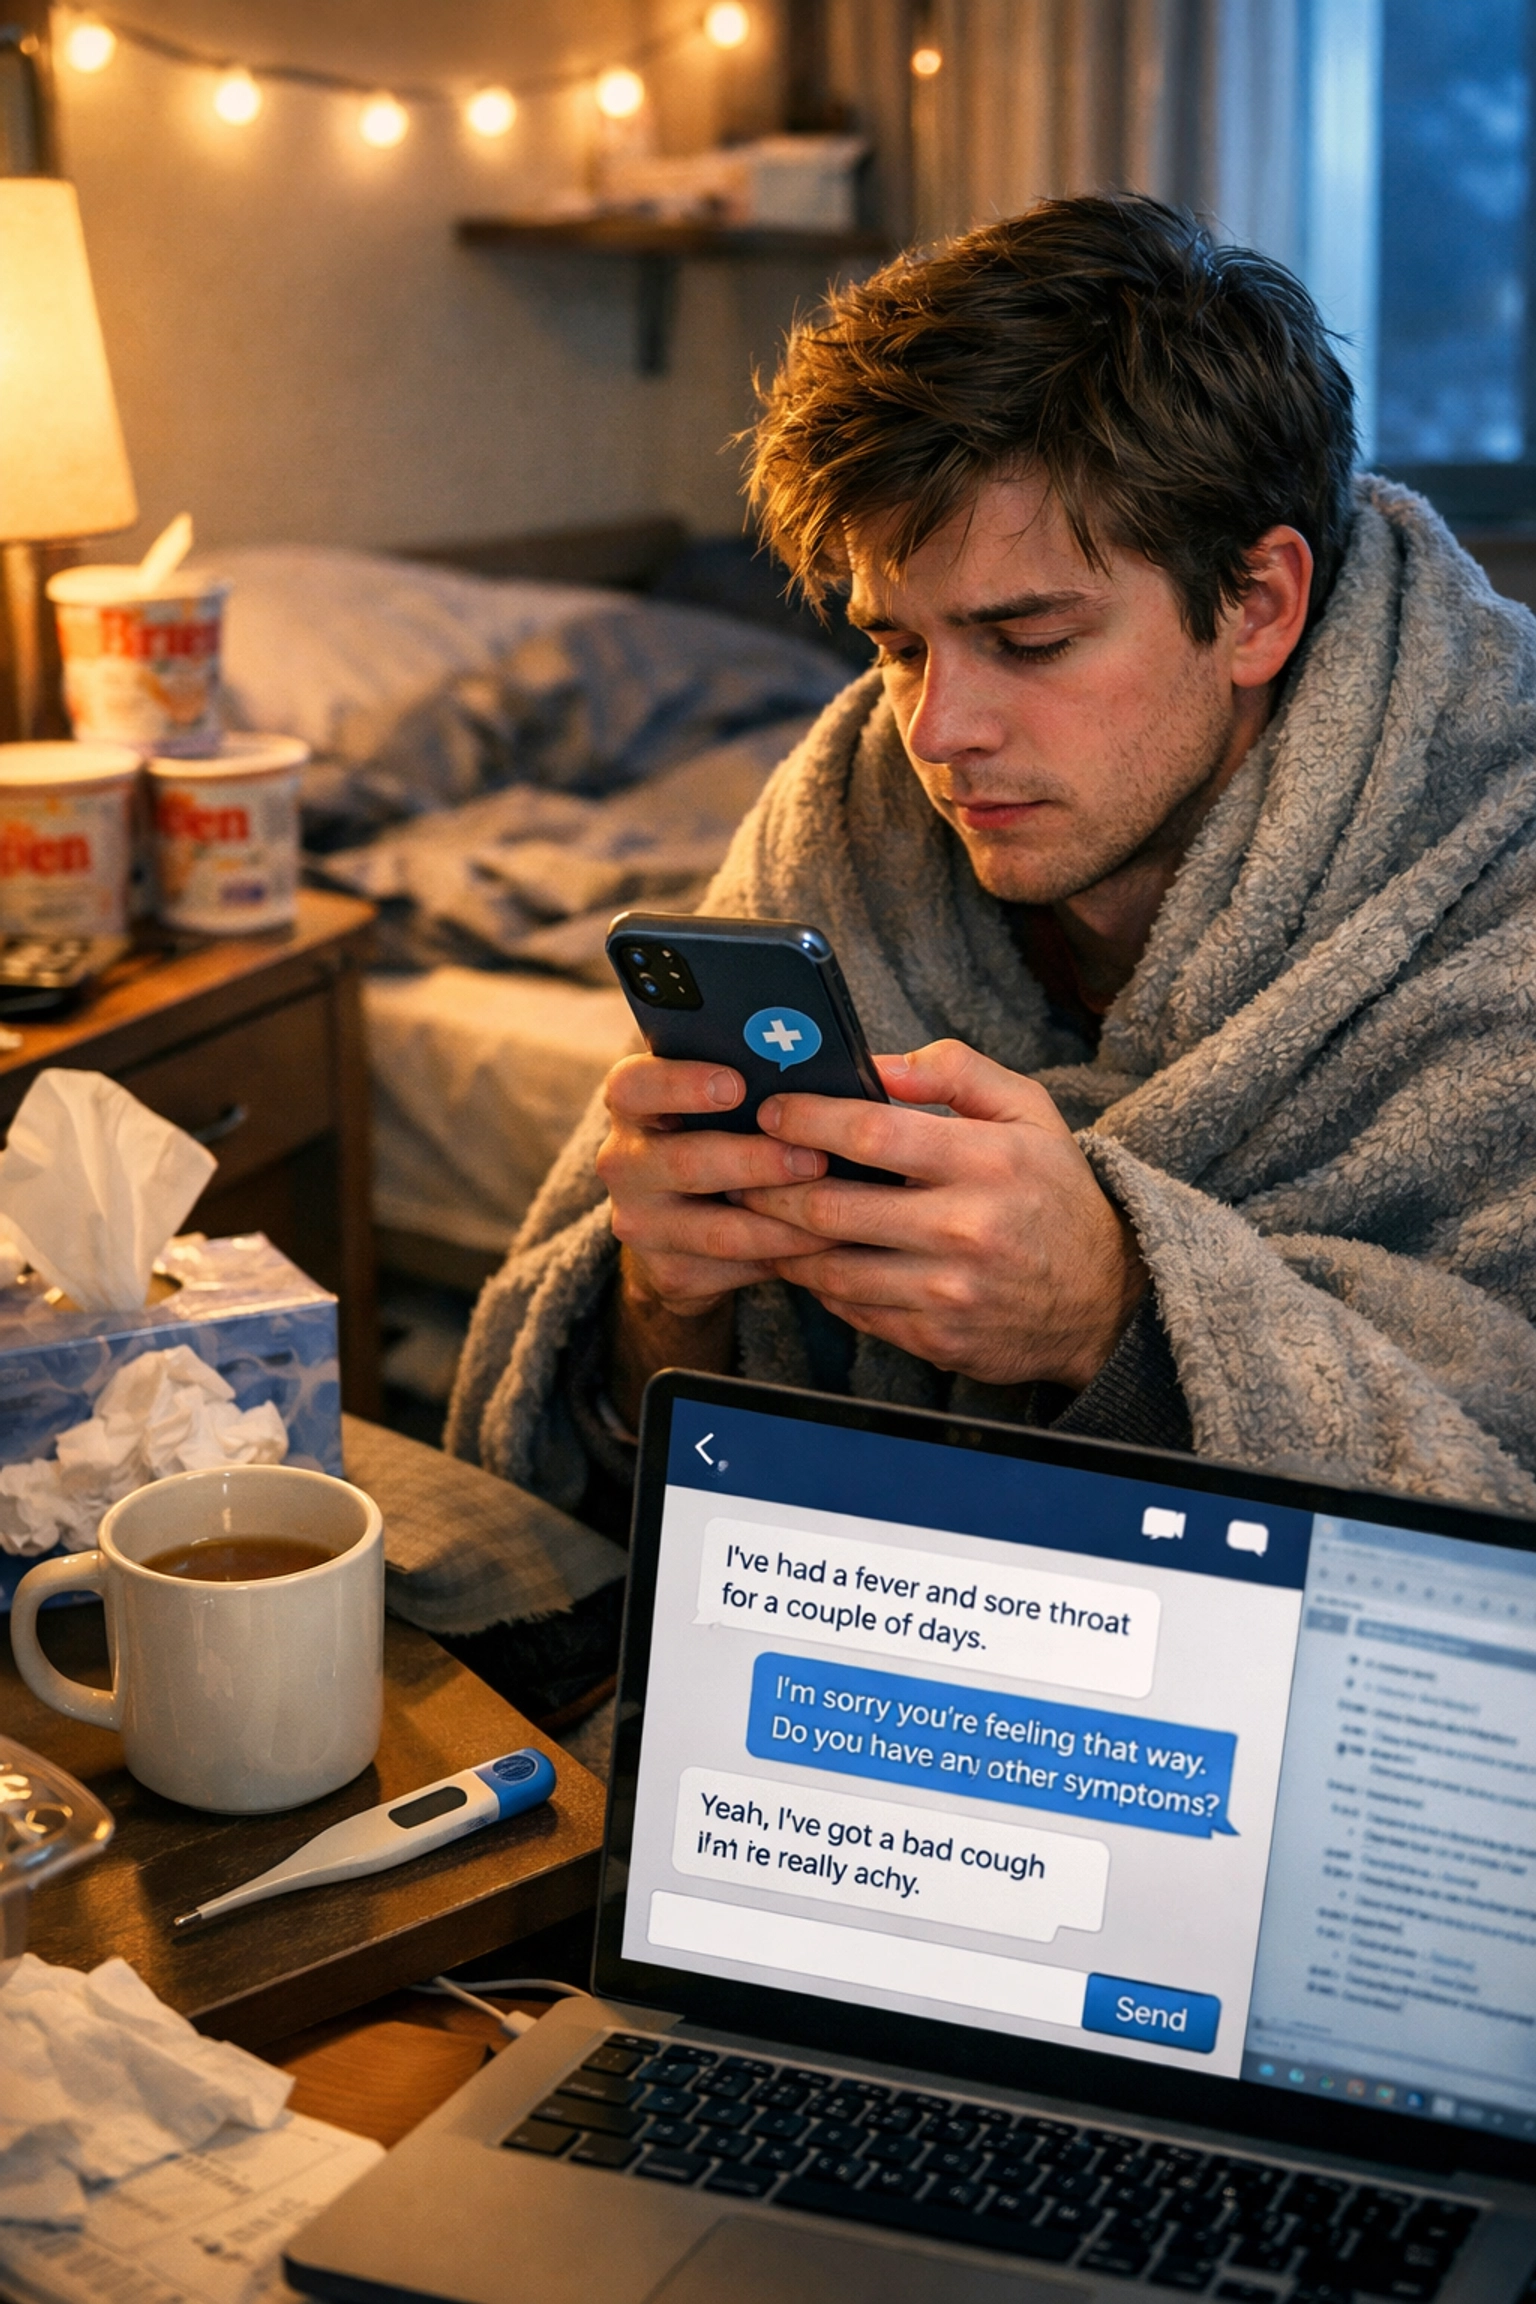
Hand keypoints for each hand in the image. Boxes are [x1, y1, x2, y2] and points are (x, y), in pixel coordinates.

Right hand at [596, 1054, 829, 1321]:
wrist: (680, 1229)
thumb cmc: (718, 1138)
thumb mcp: (717, 1106)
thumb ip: (747, 1082)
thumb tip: (815, 1062)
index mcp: (632, 1106)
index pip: (635, 1085)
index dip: (681, 1084)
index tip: (736, 1084)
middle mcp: (624, 1163)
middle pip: (687, 1162)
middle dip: (757, 1162)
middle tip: (814, 1158)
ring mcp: (640, 1224)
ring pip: (718, 1230)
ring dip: (783, 1221)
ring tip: (834, 1207)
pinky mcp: (669, 1274)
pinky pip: (736, 1269)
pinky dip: (785, 1257)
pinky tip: (823, 1244)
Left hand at [738, 1039, 1146, 1391]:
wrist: (1102, 1299)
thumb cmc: (1054, 1192)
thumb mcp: (1028, 1111)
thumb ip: (954, 1072)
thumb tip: (877, 1061)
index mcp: (988, 1163)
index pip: (872, 1135)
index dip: (807, 1120)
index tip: (771, 1111)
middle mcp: (965, 1231)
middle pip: (832, 1209)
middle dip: (768, 1186)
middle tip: (739, 1167)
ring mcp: (948, 1293)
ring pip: (830, 1268)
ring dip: (781, 1240)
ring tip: (755, 1212)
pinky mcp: (936, 1338)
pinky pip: (852, 1309)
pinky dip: (819, 1282)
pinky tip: (805, 1257)